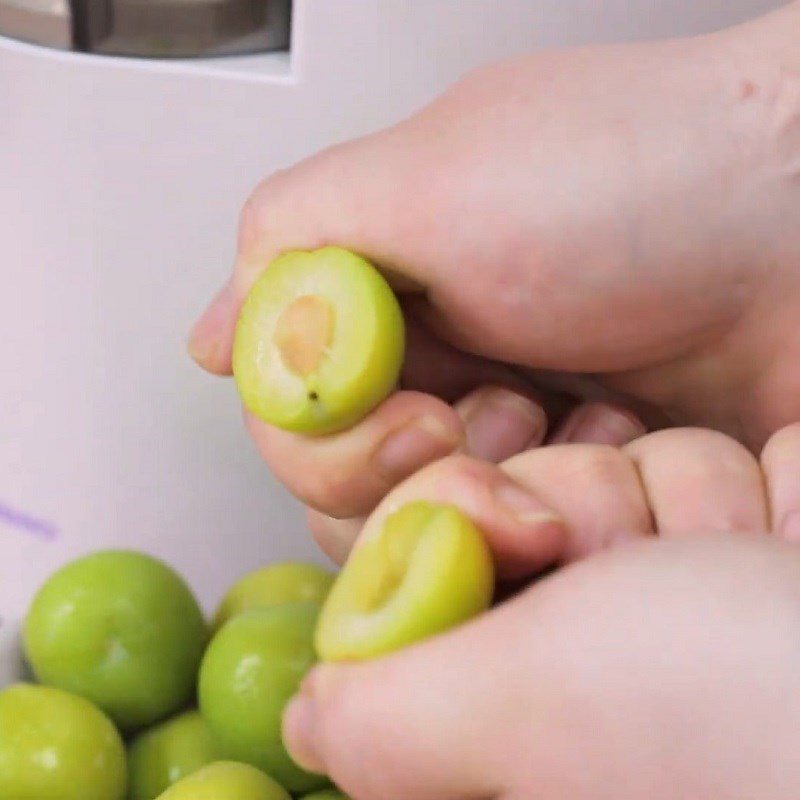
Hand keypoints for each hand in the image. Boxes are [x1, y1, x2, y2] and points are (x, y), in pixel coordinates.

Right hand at [189, 2, 799, 523]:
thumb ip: (294, 243)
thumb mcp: (433, 178)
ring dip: (505, 493)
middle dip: (420, 477)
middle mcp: (440, 369)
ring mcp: (514, 433)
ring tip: (581, 428)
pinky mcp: (582, 484)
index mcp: (385, 302)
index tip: (414, 416)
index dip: (334, 442)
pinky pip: (530, 549)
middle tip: (502, 421)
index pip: (292, 420)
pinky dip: (575, 512)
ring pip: (437, 532)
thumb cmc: (639, 181)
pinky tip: (627, 449)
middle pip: (354, 493)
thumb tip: (215, 335)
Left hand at [281, 424, 799, 799]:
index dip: (449, 518)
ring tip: (721, 557)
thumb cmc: (734, 712)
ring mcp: (655, 585)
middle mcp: (577, 655)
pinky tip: (771, 529)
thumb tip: (307, 724)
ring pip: (585, 456)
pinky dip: (727, 480)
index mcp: (509, 715)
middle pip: (497, 494)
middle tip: (620, 549)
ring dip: (660, 493)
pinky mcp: (720, 534)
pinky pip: (669, 447)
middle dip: (569, 497)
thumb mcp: (522, 715)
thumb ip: (386, 724)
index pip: (412, 570)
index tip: (513, 521)